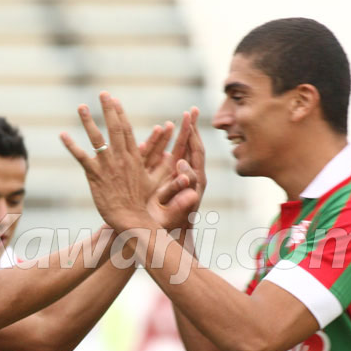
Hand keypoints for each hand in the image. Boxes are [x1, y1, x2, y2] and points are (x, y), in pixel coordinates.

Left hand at [61, 92, 157, 231]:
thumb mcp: (156, 182)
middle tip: (103, 93)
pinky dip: (72, 145)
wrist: (131, 218)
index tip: (115, 101)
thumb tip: (171, 157)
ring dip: (89, 121)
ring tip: (82, 106)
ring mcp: (107, 165)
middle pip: (114, 128)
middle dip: (108, 109)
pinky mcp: (95, 175)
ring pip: (97, 138)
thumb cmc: (144, 203)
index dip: (120, 114)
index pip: (127, 130)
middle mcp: (121, 157)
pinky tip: (63, 135)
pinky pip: (81, 157)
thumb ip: (161, 167)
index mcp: (134, 157)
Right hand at [144, 108, 205, 230]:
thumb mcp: (174, 211)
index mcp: (192, 182)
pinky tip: (155, 139)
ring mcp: (174, 181)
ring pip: (176, 154)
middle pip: (190, 149)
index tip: (190, 117)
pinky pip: (162, 163)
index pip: (195, 153)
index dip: (193, 134)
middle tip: (191, 110)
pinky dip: (159, 150)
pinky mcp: (162, 184)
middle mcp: (185, 179)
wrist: (162, 240)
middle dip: (189, 129)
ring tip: (172, 121)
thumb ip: (180, 191)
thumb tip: (183, 167)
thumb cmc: (168, 228)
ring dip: (175, 137)